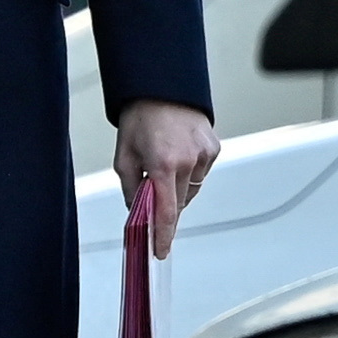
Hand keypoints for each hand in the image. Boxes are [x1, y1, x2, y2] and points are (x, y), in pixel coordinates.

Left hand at [119, 101, 218, 254]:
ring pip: (191, 191)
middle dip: (165, 208)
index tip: (160, 251)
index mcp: (163, 163)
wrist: (161, 87)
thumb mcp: (124, 156)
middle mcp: (188, 160)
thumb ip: (132, 188)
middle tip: (151, 196)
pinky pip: (201, 174)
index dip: (163, 236)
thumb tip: (139, 210)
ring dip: (177, 190)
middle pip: (178, 204)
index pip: (165, 212)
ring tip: (163, 167)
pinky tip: (178, 157)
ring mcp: (204, 155)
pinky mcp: (213, 148)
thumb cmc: (140, 117)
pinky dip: (189, 174)